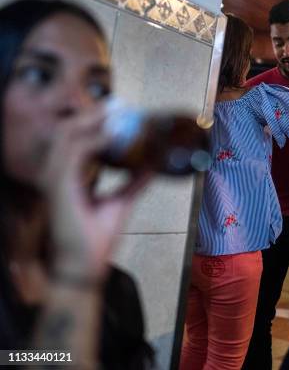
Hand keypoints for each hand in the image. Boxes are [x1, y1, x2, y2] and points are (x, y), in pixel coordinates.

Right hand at [37, 106, 151, 281]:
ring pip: (67, 134)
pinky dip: (92, 139)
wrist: (85, 265)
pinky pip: (73, 152)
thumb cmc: (96, 238)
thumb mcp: (121, 202)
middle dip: (93, 114)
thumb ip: (134, 182)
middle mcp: (58, 172)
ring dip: (91, 120)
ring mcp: (55, 178)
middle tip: (119, 105)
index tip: (119, 110)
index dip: (94, 120)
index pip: (76, 138)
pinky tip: (112, 134)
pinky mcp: (59, 186)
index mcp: (69, 175)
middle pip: (69, 129)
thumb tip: (152, 166)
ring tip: (115, 113)